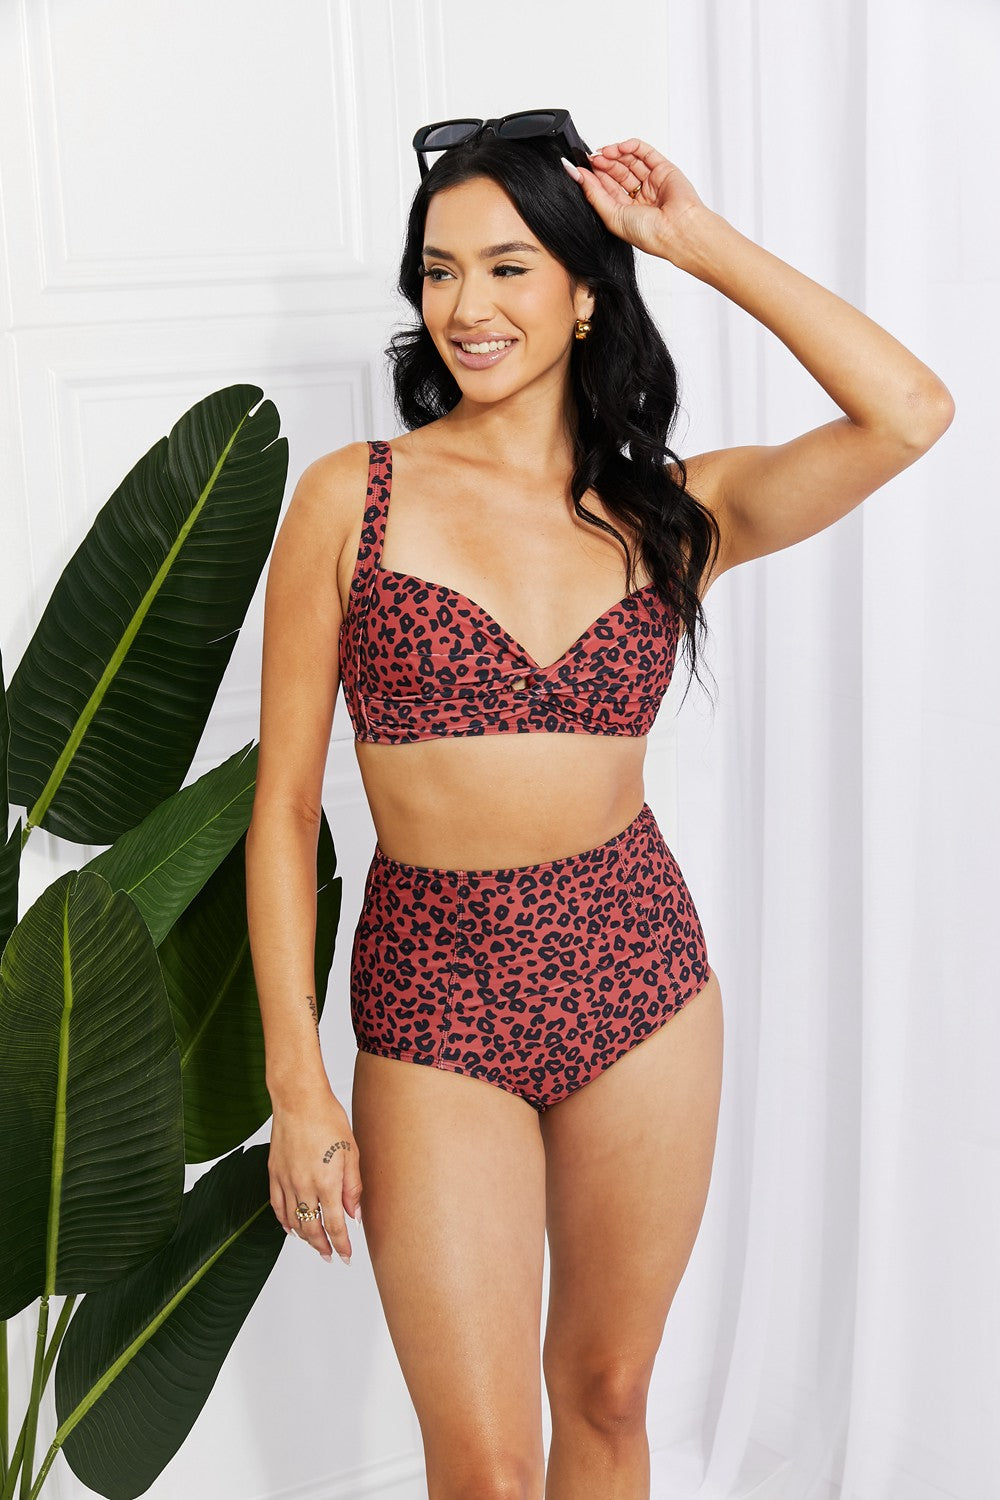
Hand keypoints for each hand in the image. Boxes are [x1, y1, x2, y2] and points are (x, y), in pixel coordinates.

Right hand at [268, 1085, 362, 1264]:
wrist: (298, 1100)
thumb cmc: (328, 1119)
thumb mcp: (351, 1151)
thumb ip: (353, 1187)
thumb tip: (355, 1215)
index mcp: (326, 1182)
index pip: (335, 1225)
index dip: (341, 1245)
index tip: (346, 1257)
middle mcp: (304, 1186)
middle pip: (312, 1229)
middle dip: (322, 1246)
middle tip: (330, 1256)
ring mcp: (286, 1181)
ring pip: (293, 1221)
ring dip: (305, 1237)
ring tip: (315, 1243)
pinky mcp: (274, 1173)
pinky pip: (277, 1206)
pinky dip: (283, 1221)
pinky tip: (290, 1227)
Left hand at [563, 137, 707, 260]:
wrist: (677, 230)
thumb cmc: (650, 233)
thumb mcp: (611, 215)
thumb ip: (593, 194)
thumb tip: (576, 174)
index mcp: (626, 211)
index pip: (606, 187)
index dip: (594, 176)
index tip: (580, 168)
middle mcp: (639, 196)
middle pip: (617, 172)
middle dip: (603, 163)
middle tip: (592, 158)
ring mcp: (651, 182)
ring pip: (629, 160)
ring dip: (615, 153)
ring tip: (604, 152)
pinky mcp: (663, 169)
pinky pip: (645, 152)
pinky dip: (632, 146)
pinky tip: (621, 147)